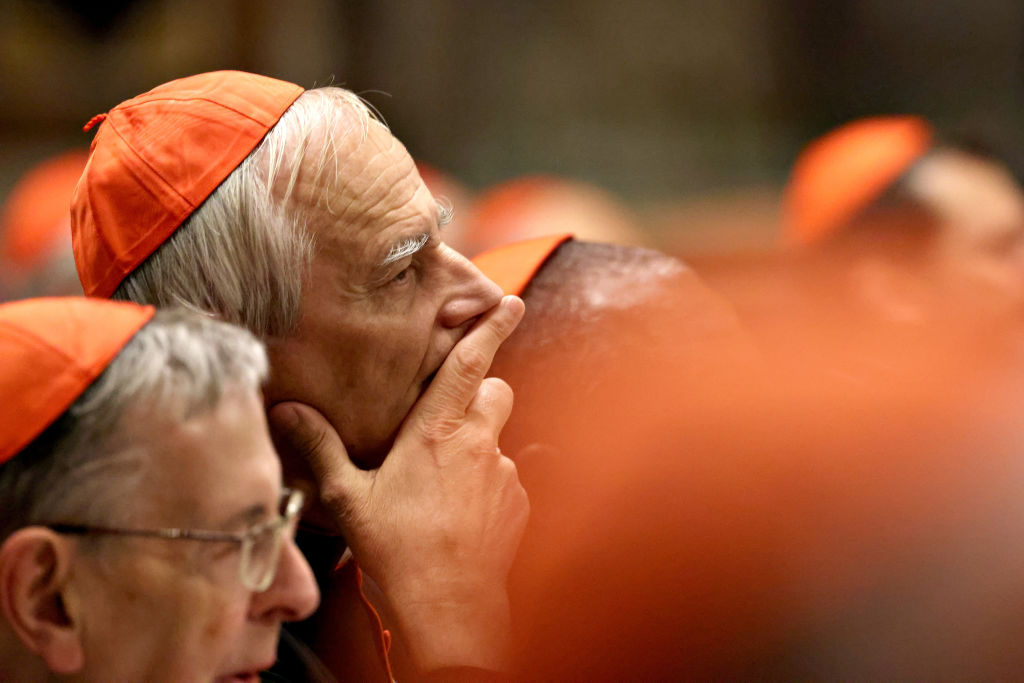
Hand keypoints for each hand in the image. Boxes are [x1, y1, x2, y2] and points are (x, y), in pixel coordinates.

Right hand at [269, 295, 528, 672]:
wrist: (447, 607)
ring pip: (497, 437)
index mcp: (438, 431)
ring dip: (477, 444)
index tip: (509, 302)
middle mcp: (479, 444)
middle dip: (477, 393)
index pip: (471, 362)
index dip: (491, 327)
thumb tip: (287, 410)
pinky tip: (459, 511)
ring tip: (442, 479)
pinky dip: (487, 482)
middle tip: (444, 418)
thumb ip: (320, 448)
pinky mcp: (518, 504)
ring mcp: (503, 475)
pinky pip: (506, 477)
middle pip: (494, 391)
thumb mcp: (347, 497)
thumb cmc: (396, 549)